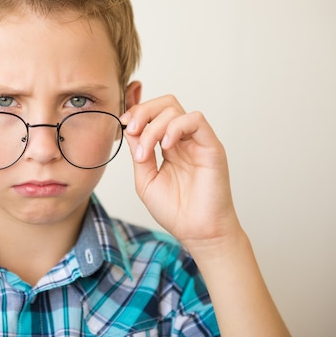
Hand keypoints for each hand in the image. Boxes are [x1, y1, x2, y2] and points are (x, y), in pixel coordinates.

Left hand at [120, 95, 238, 247]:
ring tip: (146, 152)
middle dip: (143, 111)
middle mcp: (184, 140)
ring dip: (153, 126)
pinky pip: (195, 120)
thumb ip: (138, 152)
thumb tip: (129, 128)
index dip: (137, 112)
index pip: (154, 114)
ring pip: (175, 110)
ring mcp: (198, 141)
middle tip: (132, 129)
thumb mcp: (145, 178)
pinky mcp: (212, 146)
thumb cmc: (175, 210)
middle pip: (165, 104)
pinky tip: (166, 146)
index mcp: (168, 146)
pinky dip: (175, 127)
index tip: (124, 124)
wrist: (197, 232)